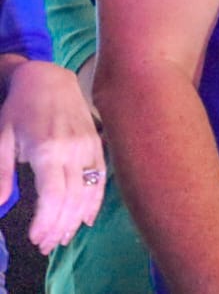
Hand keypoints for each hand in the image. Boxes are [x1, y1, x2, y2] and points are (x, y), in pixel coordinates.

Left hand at [0, 61, 104, 252]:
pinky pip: (100, 178)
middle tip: (45, 246)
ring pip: (89, 192)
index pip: (53, 195)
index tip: (35, 239)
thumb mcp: (2, 138)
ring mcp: (90, 147)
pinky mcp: (97, 145)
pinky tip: (86, 219)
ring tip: (62, 238)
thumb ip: (2, 173)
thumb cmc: (20, 109)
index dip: (46, 221)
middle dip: (59, 227)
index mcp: (48, 150)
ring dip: (76, 219)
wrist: (49, 79)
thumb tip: (1, 204)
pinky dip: (95, 201)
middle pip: (72, 199)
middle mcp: (74, 151)